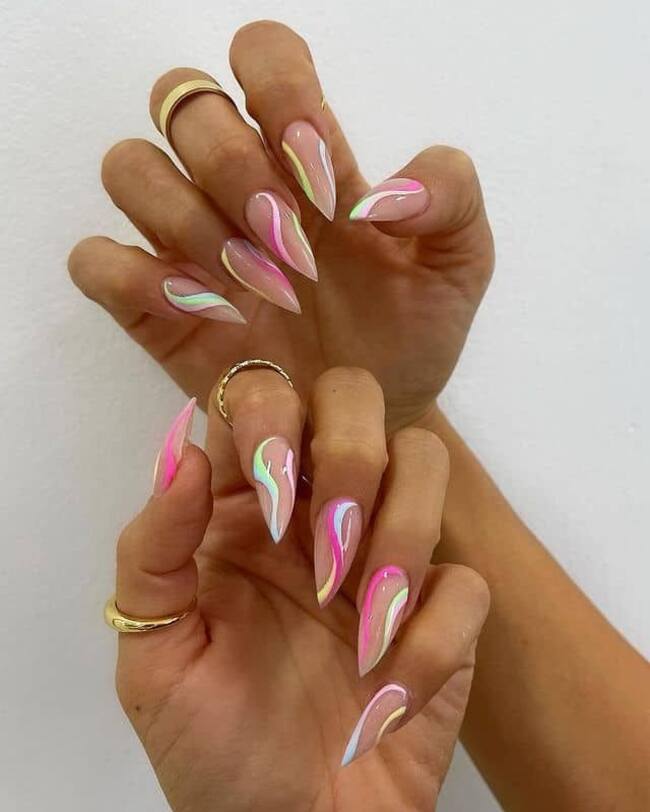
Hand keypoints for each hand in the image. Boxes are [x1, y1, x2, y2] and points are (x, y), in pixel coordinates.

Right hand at [68, 21, 493, 430]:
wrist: (373, 413)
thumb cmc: (411, 332)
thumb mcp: (460, 262)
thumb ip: (451, 197)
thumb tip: (389, 189)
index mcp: (307, 157)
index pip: (264, 58)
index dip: (280, 90)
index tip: (320, 173)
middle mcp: (238, 186)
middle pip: (185, 104)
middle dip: (233, 165)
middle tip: (288, 243)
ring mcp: (190, 245)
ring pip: (130, 168)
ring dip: (185, 218)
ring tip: (251, 287)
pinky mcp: (155, 307)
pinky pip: (95, 261)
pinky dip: (130, 276)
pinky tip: (199, 312)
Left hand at [113, 366, 488, 810]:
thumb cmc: (211, 745)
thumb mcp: (156, 654)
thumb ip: (154, 551)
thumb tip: (179, 446)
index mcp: (243, 510)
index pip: (263, 399)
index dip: (272, 419)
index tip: (271, 503)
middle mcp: (319, 510)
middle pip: (355, 398)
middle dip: (350, 455)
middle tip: (326, 544)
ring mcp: (386, 556)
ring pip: (426, 462)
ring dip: (400, 536)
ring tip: (361, 622)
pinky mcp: (445, 615)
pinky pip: (467, 582)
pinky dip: (432, 638)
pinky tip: (387, 695)